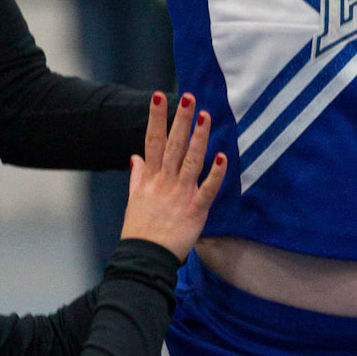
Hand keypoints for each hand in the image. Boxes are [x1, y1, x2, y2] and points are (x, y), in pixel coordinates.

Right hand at [120, 93, 226, 260]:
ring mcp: (180, 195)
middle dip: (180, 120)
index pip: (152, 141)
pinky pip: (208, 189)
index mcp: (149, 178)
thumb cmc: (139, 231)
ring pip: (190, 160)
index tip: (159, 97)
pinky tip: (222, 155)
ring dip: (198, 137)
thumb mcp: (134, 200)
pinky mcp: (195, 210)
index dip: (156, 118)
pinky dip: (216, 173)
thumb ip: (137, 177)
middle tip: (188, 97)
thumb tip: (135, 158)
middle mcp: (164, 182)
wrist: (144, 259)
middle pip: (172, 145)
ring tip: (205, 116)